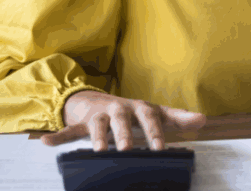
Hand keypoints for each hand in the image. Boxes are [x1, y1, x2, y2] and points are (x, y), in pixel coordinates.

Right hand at [40, 90, 205, 150]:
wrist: (97, 101)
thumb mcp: (155, 113)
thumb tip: (204, 119)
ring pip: (96, 125)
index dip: (155, 132)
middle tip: (127, 148)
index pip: (150, 117)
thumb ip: (178, 117)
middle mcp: (119, 109)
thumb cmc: (131, 112)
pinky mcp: (80, 124)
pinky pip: (67, 131)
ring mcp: (98, 116)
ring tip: (99, 150)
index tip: (161, 148)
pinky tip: (46, 143)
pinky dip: (56, 137)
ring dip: (98, 136)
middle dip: (125, 133)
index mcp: (138, 108)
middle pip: (122, 119)